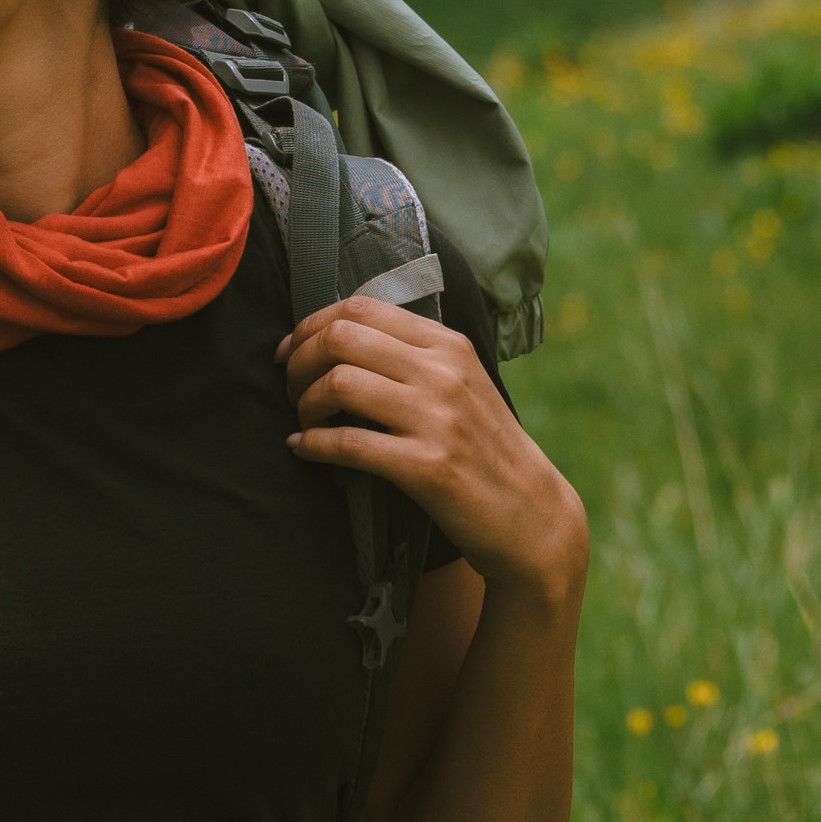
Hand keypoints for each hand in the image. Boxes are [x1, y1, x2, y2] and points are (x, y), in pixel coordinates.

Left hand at [279, 297, 584, 605]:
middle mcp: (443, 372)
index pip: (360, 307)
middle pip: (341, 337)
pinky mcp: (428, 466)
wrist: (530, 514)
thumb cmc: (485, 449)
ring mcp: (437, 418)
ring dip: (303, 403)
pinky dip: (313, 446)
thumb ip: (413, 357)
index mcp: (448, 345)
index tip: (290, 350)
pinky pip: (348, 443)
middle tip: (289, 387)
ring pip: (339, 383)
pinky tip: (303, 451)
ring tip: (302, 422)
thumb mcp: (461, 384)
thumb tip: (340, 337)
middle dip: (299, 360)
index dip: (310, 324)